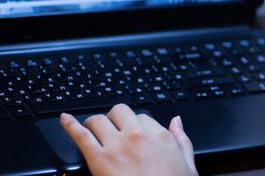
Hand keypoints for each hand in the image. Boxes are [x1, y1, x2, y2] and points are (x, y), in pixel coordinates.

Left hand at [60, 104, 197, 175]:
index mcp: (160, 136)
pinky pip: (80, 135)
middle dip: (115, 118)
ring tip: (90, 128)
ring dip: (94, 123)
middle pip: (120, 111)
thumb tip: (177, 122)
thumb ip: (182, 139)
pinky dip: (70, 124)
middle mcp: (138, 135)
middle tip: (111, 128)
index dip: (135, 125)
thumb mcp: (189, 165)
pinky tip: (65, 119)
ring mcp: (117, 145)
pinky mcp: (98, 159)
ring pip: (99, 119)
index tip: (132, 133)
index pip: (142, 117)